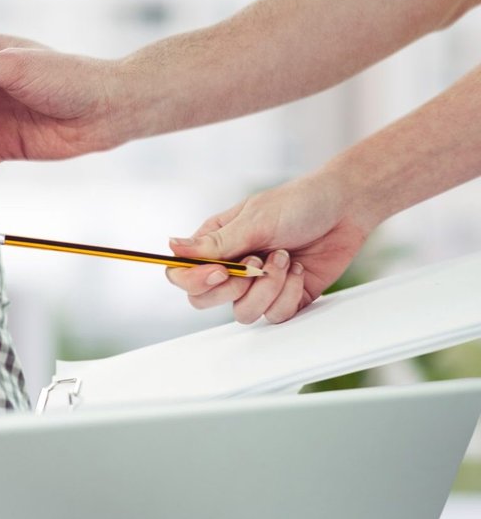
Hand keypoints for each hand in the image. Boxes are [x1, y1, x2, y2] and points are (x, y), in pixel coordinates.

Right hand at [163, 173, 374, 323]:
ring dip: (268, 288)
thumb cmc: (299, 203)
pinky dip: (289, 294)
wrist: (346, 208)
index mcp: (215, 244)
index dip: (195, 280)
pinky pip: (274, 315)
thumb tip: (172, 248)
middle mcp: (231, 267)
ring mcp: (257, 286)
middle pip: (204, 300)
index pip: (182, 274)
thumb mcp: (255, 220)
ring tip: (284, 259)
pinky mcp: (284, 298)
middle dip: (234, 288)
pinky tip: (297, 269)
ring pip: (242, 312)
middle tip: (257, 264)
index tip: (222, 272)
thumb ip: (215, 243)